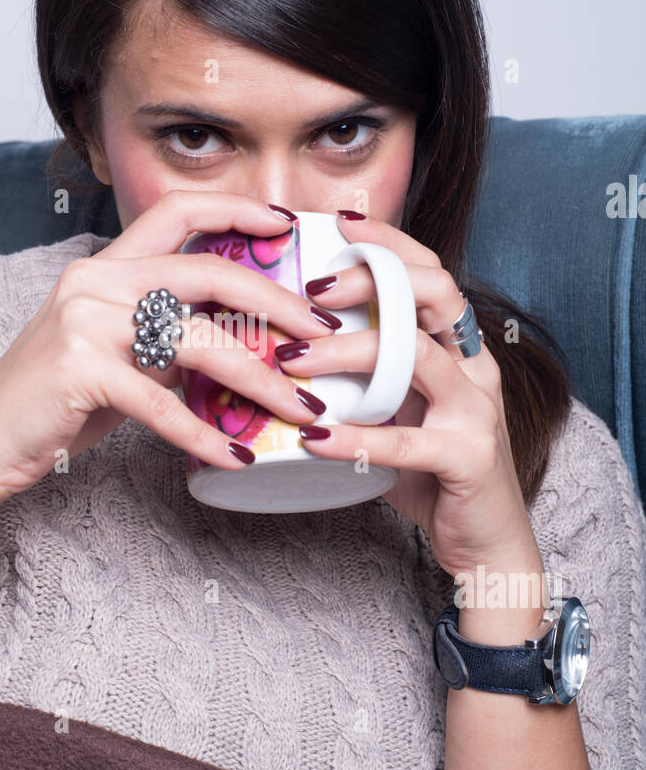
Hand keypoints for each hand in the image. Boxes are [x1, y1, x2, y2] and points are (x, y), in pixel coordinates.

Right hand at [0, 190, 344, 506]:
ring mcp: (85, 322)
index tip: (287, 222)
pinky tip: (235, 457)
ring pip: (198, 339)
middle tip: (321, 332)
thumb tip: (239, 344)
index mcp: (104, 267)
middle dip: (275, 299)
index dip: (236, 208)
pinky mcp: (80, 370)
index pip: (176, 210)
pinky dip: (205, 436)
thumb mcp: (113, 351)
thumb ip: (163, 335)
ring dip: (260, 380)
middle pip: (205, 270)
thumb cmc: (56, 400)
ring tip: (302, 411)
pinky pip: (163, 404)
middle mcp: (94, 281)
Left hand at [275, 212, 543, 587]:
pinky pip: (407, 442)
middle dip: (371, 280)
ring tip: (293, 361)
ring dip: (350, 353)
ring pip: (417, 357)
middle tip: (310, 291)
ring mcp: (477, 411)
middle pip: (434, 294)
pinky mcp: (469, 458)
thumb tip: (282, 353)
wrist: (487, 546)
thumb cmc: (431, 475)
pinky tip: (313, 438)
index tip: (338, 223)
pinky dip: (356, 438)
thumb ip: (361, 381)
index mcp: (458, 348)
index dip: (389, 242)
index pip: (430, 273)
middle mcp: (474, 368)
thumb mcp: (397, 414)